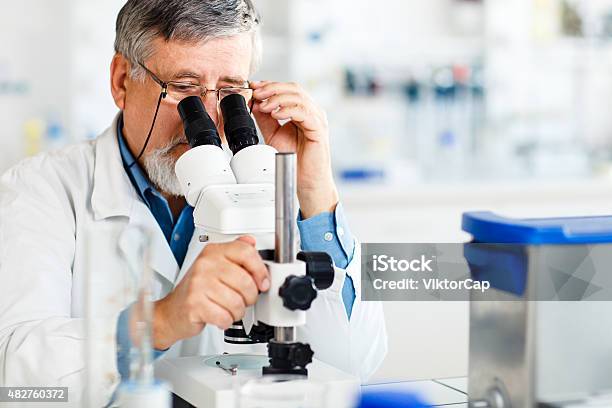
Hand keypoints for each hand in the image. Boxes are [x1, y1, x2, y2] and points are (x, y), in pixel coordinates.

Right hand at [149, 236, 269, 349]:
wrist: (172, 311)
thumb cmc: (197, 290)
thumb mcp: (216, 266)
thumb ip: (235, 253)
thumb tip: (251, 241)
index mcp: (213, 252)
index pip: (246, 252)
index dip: (260, 270)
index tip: (262, 282)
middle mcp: (205, 265)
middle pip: (246, 281)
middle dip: (250, 297)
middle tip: (242, 299)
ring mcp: (198, 284)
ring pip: (237, 302)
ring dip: (237, 311)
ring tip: (229, 309)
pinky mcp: (194, 304)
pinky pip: (225, 316)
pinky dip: (226, 321)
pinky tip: (220, 316)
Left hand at [251, 81, 338, 218]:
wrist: (306, 181)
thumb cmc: (296, 160)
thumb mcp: (274, 135)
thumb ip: (265, 119)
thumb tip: (254, 103)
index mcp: (303, 111)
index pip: (288, 90)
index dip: (270, 85)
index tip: (253, 87)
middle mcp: (312, 112)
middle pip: (294, 89)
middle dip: (272, 88)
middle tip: (256, 93)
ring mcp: (317, 119)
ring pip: (299, 97)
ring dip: (278, 98)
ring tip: (264, 105)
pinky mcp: (319, 129)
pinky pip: (304, 112)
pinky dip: (288, 109)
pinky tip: (276, 114)